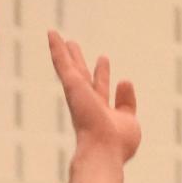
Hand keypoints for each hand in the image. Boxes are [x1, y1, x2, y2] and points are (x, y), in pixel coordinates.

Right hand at [47, 31, 139, 163]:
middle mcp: (86, 103)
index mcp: (101, 113)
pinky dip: (56, 48)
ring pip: (69, 68)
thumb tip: (125, 80)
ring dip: (64, 51)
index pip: (101, 89)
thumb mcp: (129, 120)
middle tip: (74, 45)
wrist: (103, 149)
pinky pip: (62, 63)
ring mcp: (78, 94)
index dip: (103, 75)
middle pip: (82, 76)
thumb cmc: (118, 143)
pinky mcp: (72, 85)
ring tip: (58, 35)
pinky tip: (51, 33)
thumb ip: (127, 101)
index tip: (103, 59)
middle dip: (79, 61)